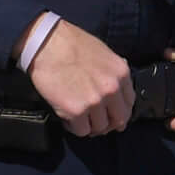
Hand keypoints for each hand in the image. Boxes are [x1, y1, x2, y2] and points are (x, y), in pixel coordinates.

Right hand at [27, 20, 132, 135]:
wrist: (45, 43)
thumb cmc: (70, 43)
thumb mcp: (103, 53)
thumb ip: (112, 73)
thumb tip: (116, 88)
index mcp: (121, 73)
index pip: (129, 103)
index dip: (119, 112)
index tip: (112, 115)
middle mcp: (112, 89)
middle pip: (118, 120)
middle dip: (108, 124)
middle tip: (97, 122)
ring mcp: (95, 101)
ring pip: (99, 128)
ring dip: (89, 125)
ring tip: (78, 116)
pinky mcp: (76, 111)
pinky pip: (81, 131)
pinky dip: (74, 127)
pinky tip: (68, 118)